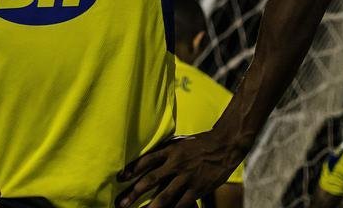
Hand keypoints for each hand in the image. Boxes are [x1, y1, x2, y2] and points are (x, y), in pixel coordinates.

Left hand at [115, 132, 241, 207]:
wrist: (223, 146)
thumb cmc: (198, 143)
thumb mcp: (178, 141)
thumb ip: (163, 150)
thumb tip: (146, 158)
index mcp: (170, 150)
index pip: (146, 160)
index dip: (132, 170)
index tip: (119, 178)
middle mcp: (176, 163)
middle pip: (151, 179)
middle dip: (134, 193)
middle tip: (121, 203)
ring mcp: (187, 177)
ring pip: (164, 195)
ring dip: (150, 207)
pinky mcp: (198, 189)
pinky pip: (182, 203)